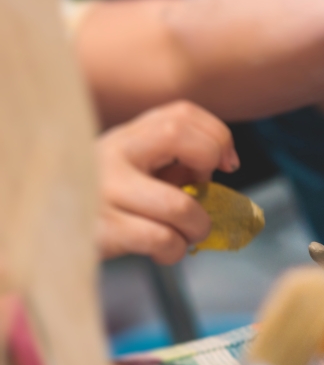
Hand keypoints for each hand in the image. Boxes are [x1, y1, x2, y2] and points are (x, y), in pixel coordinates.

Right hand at [96, 101, 238, 263]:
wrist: (54, 239)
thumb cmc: (110, 207)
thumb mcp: (139, 172)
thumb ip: (176, 161)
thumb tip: (222, 164)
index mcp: (127, 136)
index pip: (182, 113)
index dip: (218, 137)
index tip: (227, 165)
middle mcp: (111, 153)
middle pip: (180, 135)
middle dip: (208, 172)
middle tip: (203, 201)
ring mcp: (103, 190)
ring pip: (180, 206)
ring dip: (197, 228)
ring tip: (186, 236)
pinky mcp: (100, 229)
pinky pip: (161, 238)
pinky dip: (175, 250)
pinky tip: (165, 251)